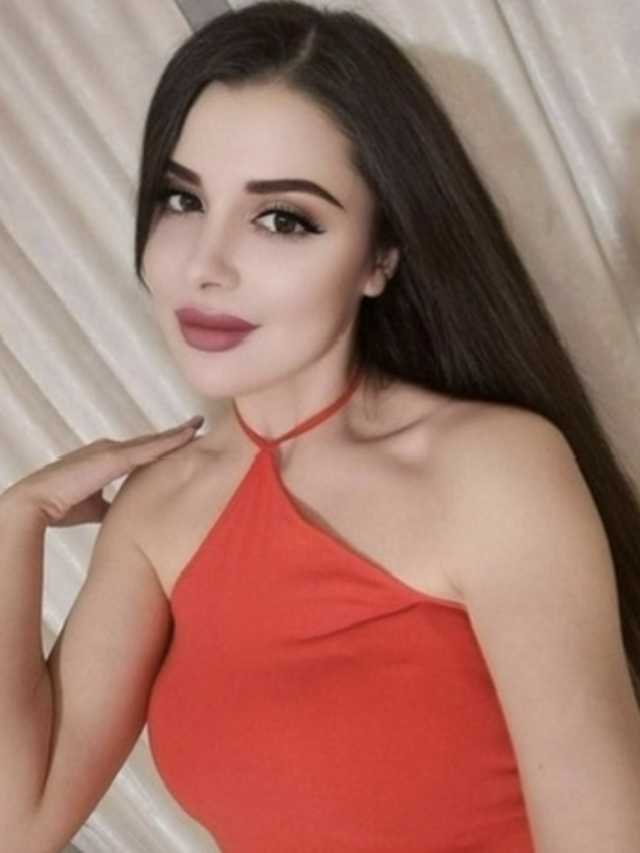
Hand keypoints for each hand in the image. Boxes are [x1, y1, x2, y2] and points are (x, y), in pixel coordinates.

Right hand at [4, 416, 203, 525]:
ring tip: (198, 425)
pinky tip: (188, 436)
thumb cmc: (61, 505)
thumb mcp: (95, 506)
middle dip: (175, 435)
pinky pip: (150, 448)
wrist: (37, 502)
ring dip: (177, 434)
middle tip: (197, 424)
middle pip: (151, 442)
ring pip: (153, 441)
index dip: (162, 446)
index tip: (182, 441)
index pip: (141, 452)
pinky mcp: (114, 458)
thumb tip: (128, 515)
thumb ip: (113, 506)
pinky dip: (170, 441)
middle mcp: (112, 450)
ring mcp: (114, 452)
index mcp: (107, 460)